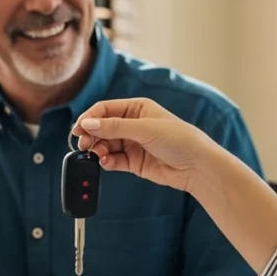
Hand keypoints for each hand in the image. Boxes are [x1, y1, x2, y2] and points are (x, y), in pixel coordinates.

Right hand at [73, 98, 218, 192]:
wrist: (197, 166)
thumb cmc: (179, 139)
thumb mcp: (145, 128)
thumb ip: (114, 127)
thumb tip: (88, 123)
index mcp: (137, 108)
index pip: (105, 109)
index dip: (90, 118)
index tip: (79, 128)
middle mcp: (133, 125)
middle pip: (103, 128)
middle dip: (92, 135)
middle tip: (84, 144)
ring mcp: (133, 144)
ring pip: (106, 145)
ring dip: (98, 150)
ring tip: (97, 155)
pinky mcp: (134, 162)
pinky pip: (113, 160)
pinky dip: (107, 162)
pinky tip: (106, 163)